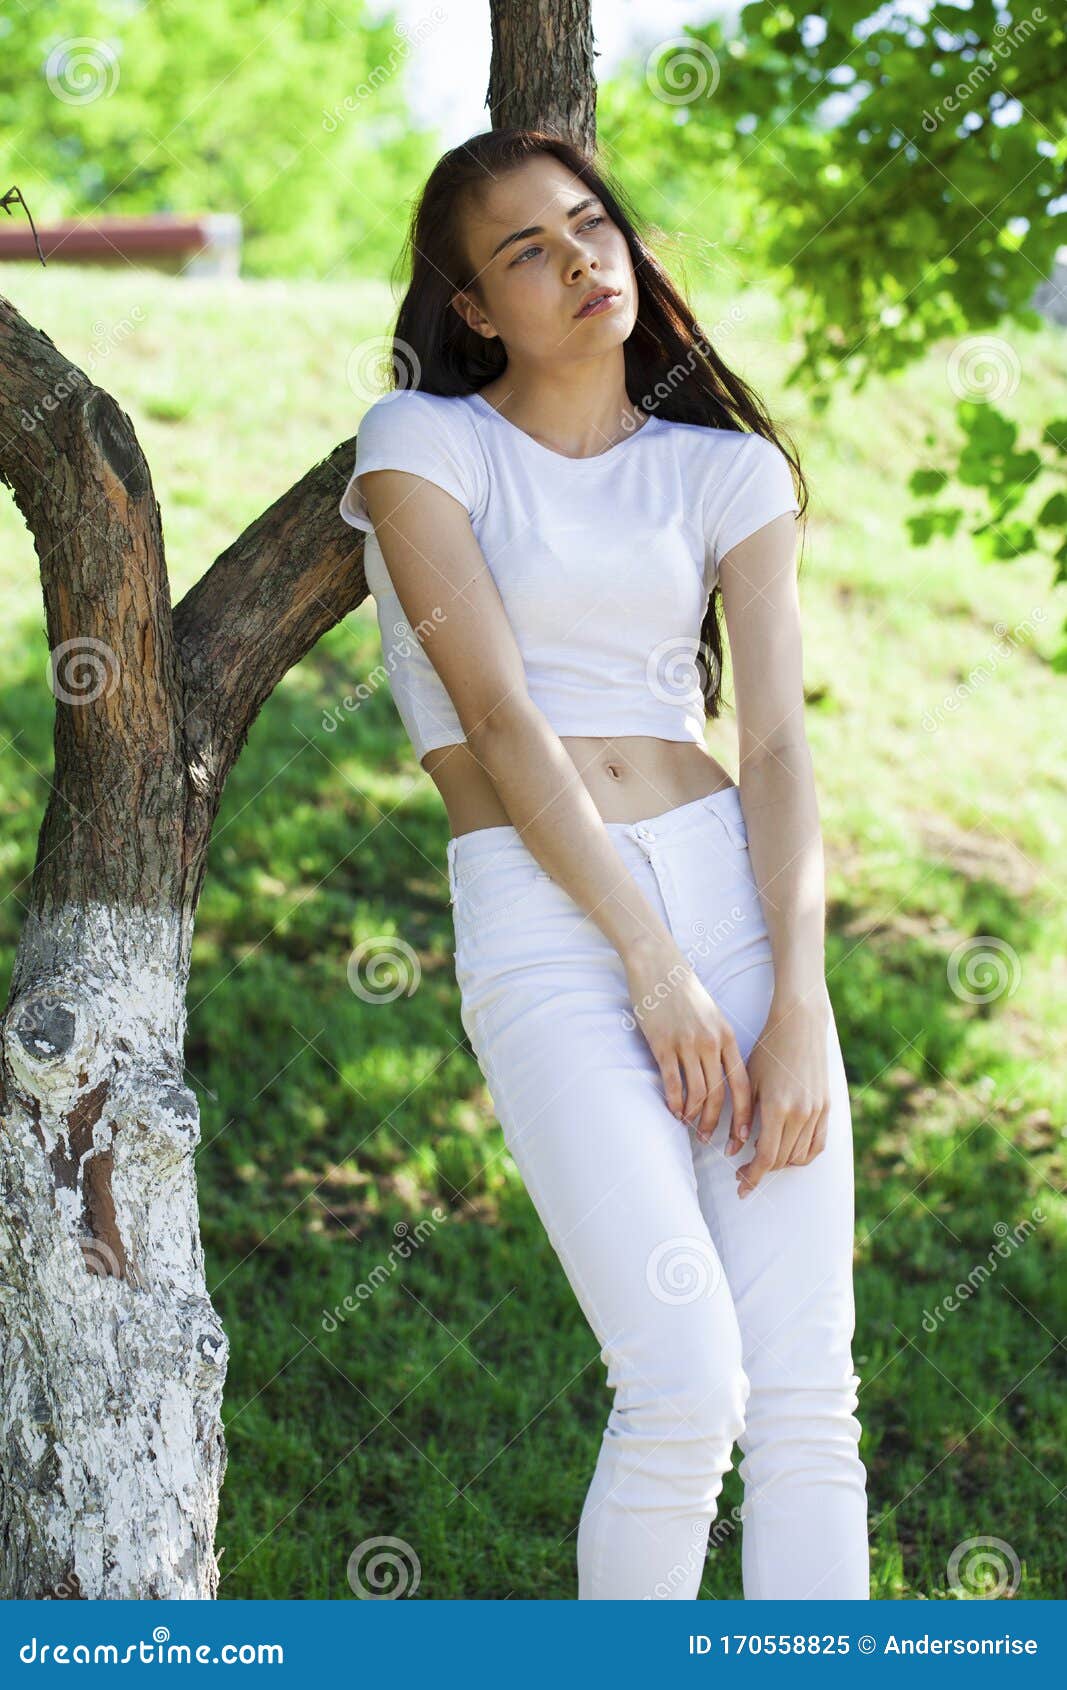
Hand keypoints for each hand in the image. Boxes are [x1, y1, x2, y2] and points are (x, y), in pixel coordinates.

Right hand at [625, 940, 752, 1144]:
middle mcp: (710, 1042)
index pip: (741, 1084)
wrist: (659, 964)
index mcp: (727, 1037)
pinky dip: (674, 1102)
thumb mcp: (712, 1016)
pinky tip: (672, 1111)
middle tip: (710, 1140)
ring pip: (696, 1092)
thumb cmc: (685, 992)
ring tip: (689, 1126)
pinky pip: (672, 1082)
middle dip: (716, 1123)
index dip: (744, 1114)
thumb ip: (719, 1043)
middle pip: (718, 1094)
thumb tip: (722, 1078)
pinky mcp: (662, 1043)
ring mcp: (686, 1043)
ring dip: (693, 1116)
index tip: (743, 1136)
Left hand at [734, 994, 830, 1198]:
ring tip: (762, 1158)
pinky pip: (817, 1145)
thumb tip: (732, 1150)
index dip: (752, 1177)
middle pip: (782, 1160)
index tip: (740, 1188)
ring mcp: (817, 1112)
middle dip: (761, 1171)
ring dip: (781, 1163)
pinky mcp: (827, 1108)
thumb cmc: (768, 1050)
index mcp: (778, 1108)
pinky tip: (787, 1152)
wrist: (799, 1026)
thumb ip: (740, 1119)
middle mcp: (801, 1114)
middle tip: (743, 1172)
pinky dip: (802, 1155)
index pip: (766, 1157)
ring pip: (799, 1156)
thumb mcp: (747, 1082)